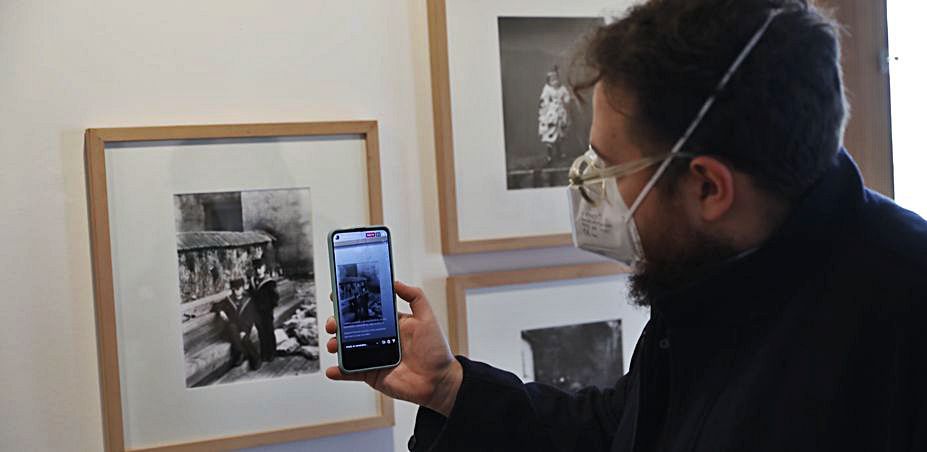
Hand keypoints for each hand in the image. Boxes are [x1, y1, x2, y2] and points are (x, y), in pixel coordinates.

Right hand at [325, 281, 461, 416]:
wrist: (439, 381)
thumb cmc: (436, 351)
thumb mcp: (427, 318)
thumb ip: (415, 297)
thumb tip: (396, 282)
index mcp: (390, 324)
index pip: (366, 309)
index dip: (351, 303)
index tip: (338, 296)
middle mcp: (379, 339)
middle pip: (351, 328)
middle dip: (338, 323)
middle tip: (334, 323)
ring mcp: (373, 357)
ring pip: (347, 349)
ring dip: (335, 345)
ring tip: (334, 344)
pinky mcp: (371, 374)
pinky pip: (351, 372)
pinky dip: (339, 371)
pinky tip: (333, 369)